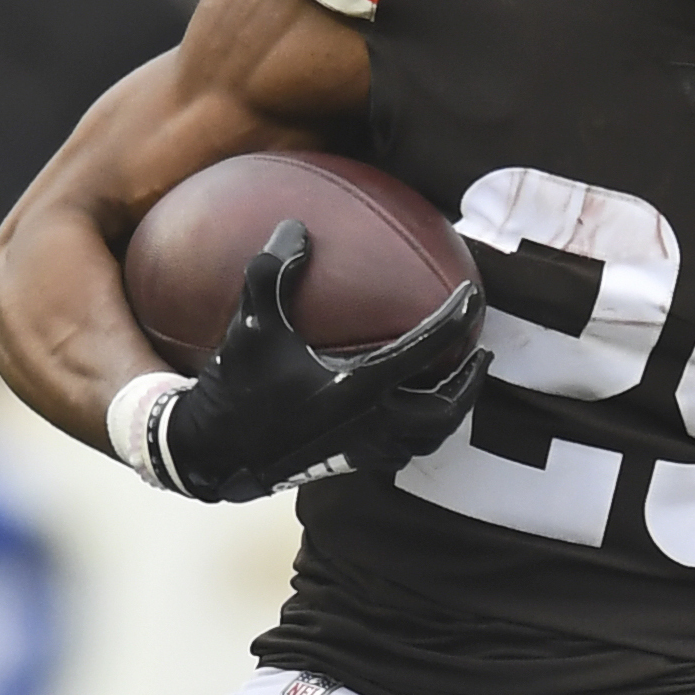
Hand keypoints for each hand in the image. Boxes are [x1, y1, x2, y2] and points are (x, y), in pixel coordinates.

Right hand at [155, 221, 487, 500]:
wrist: (214, 454)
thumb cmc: (236, 387)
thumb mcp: (252, 325)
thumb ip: (273, 273)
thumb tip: (296, 229)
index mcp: (360, 386)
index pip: (427, 348)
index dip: (455, 319)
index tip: (472, 297)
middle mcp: (373, 422)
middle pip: (446, 408)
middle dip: (470, 382)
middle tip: (481, 354)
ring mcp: (365, 449)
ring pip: (429, 438)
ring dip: (451, 412)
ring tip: (456, 388)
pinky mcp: (349, 465)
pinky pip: (402, 453)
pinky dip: (418, 433)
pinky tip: (408, 414)